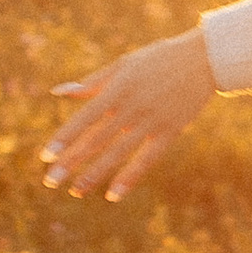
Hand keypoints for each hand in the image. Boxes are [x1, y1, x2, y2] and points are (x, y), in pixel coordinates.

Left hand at [45, 31, 218, 200]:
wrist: (206, 58)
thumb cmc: (159, 58)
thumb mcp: (124, 64)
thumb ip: (92, 83)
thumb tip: (59, 93)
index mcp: (119, 88)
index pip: (85, 118)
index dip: (65, 138)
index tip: (46, 156)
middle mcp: (133, 106)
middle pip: (97, 139)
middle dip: (72, 161)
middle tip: (51, 181)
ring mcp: (153, 120)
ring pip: (118, 152)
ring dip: (95, 174)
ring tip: (76, 192)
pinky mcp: (171, 130)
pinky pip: (148, 158)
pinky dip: (131, 177)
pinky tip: (113, 194)